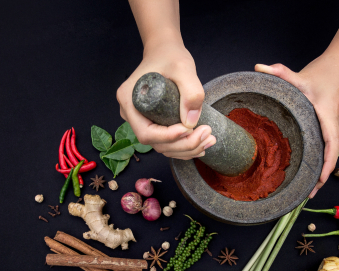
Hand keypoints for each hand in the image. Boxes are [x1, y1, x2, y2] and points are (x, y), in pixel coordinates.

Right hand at [116, 39, 215, 158]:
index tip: (189, 129)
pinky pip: (166, 142)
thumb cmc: (170, 56)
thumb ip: (190, 91)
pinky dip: (184, 147)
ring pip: (162, 146)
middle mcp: (131, 114)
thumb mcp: (183, 67)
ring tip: (209, 140)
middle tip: (207, 135)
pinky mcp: (152, 123)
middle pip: (155, 143)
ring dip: (186, 149)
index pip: (146, 132)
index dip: (168, 137)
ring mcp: (140, 120)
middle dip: (183, 145)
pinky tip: (202, 143)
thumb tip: (191, 122)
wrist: (165, 52)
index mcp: (129, 100)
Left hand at [256, 54, 338, 196]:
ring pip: (328, 153)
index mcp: (328, 117)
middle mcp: (333, 124)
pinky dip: (320, 160)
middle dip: (321, 176)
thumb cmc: (323, 71)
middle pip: (330, 155)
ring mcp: (332, 126)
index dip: (326, 163)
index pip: (331, 144)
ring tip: (309, 191)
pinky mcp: (328, 125)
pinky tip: (309, 171)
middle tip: (309, 195)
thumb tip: (258, 68)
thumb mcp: (300, 74)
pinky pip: (326, 147)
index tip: (320, 179)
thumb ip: (279, 72)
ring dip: (321, 171)